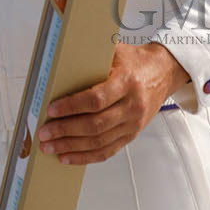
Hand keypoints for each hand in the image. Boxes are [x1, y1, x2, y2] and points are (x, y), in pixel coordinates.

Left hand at [35, 42, 189, 164]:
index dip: (72, 106)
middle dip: (65, 131)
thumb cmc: (136, 61)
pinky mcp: (131, 134)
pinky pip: (108, 151)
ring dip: (72, 147)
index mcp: (127, 83)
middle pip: (95, 124)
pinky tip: (69, 156)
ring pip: (99, 142)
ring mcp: (133, 123)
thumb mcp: (115, 52)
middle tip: (44, 133)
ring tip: (51, 147)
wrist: (164, 72)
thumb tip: (60, 63)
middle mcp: (132, 106)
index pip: (96, 99)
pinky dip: (86, 157)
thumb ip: (91, 59)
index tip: (51, 110)